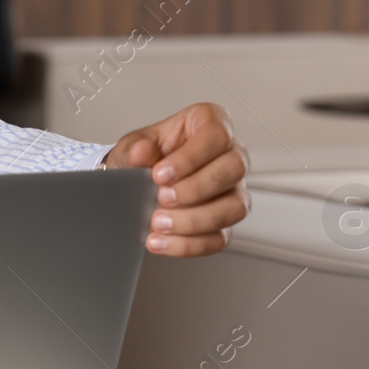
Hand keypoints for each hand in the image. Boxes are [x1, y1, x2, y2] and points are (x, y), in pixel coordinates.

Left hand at [105, 102, 249, 257]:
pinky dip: (188, 244)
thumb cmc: (145, 156)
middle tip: (161, 198)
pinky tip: (162, 241)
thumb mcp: (133, 146)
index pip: (217, 135)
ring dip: (194, 220)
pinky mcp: (226, 219)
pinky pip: (220, 237)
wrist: (137, 183)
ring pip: (235, 207)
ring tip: (158, 222)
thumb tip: (142, 152)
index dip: (190, 157)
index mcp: (210, 124)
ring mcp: (234, 189)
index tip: (160, 174)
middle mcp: (230, 154)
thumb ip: (135, 148)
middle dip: (195, 189)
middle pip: (234, 170)